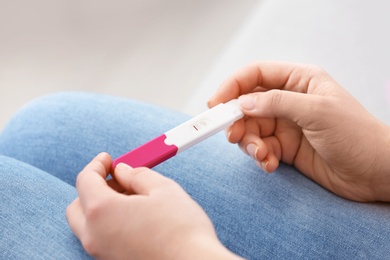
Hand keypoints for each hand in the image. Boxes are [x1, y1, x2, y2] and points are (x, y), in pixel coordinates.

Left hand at [66, 153, 240, 259]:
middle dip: (95, 187)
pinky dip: (110, 223)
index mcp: (102, 211)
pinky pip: (102, 238)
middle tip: (119, 178)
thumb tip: (123, 171)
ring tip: (133, 198)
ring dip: (103, 206)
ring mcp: (102, 253)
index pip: (85, 180)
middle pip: (79, 205)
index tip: (108, 159)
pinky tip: (136, 218)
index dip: (97, 165)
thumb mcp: (162, 189)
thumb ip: (137, 175)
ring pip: (89, 224)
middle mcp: (95, 236)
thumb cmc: (181, 229)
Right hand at [208, 62, 389, 201]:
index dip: (232, 86)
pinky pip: (260, 148)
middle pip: (247, 104)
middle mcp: (289, 100)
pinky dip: (260, 157)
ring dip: (249, 143)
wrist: (376, 174)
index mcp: (299, 81)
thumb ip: (276, 103)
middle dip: (237, 120)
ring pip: (251, 129)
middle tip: (233, 135)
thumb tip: (242, 103)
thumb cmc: (357, 135)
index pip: (256, 74)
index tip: (216, 103)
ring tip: (261, 155)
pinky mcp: (285, 147)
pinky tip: (269, 164)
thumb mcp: (316, 111)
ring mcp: (286, 125)